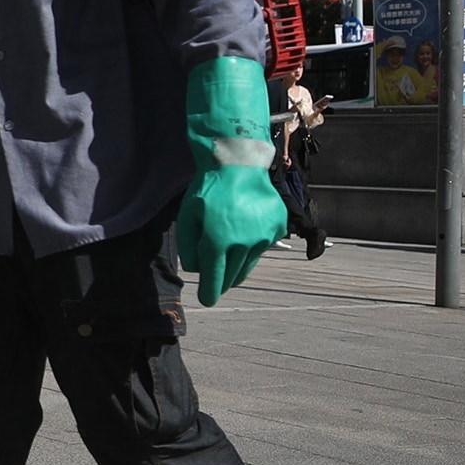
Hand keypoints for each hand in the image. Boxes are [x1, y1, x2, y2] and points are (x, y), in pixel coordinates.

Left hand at [177, 168, 285, 305]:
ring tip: (228, 251)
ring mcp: (264, 237)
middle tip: (215, 278)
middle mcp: (243, 243)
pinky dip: (252, 244)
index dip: (209, 293)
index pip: (214, 279)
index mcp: (218, 241)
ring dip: (237, 263)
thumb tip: (197, 269)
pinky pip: (262, 246)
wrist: (239, 163)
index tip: (207, 300)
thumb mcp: (188, 216)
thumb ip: (189, 247)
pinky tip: (245, 228)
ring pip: (248, 264)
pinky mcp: (277, 229)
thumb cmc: (209, 189)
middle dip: (221, 280)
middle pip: (232, 276)